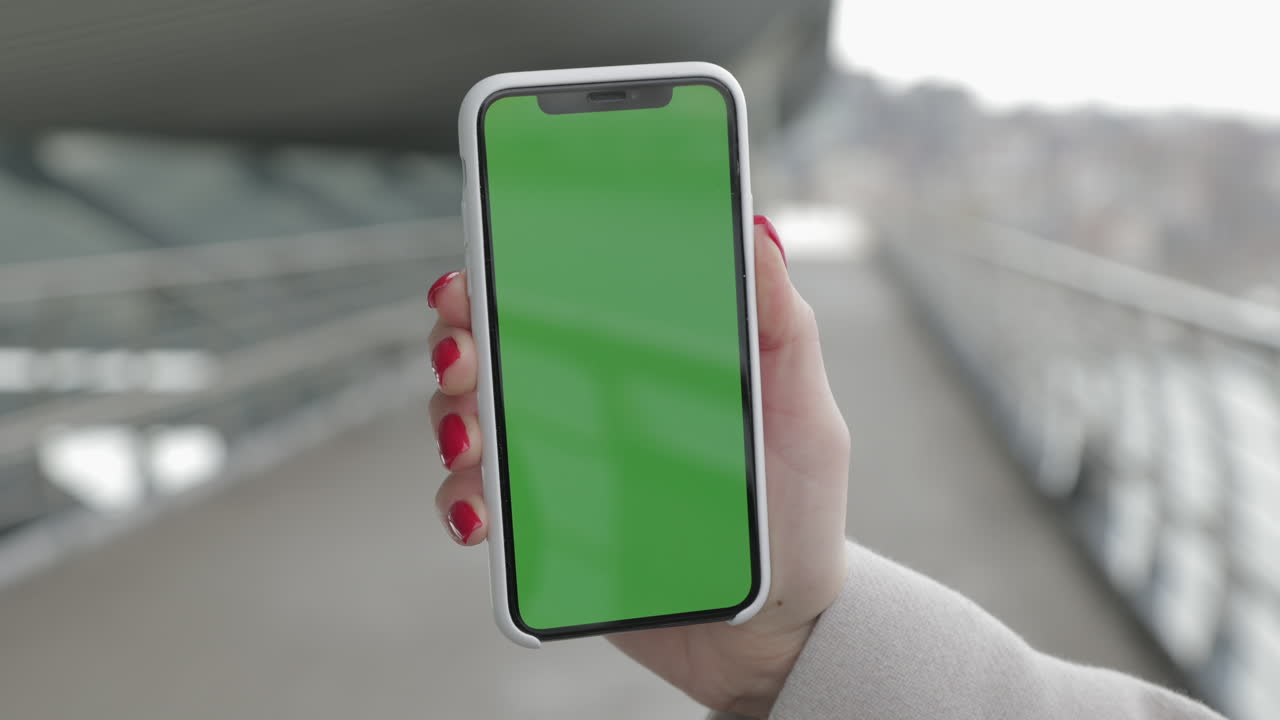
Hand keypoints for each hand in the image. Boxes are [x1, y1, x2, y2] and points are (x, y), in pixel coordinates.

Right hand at [428, 216, 849, 716]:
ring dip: (450, 418)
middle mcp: (588, 403)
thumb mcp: (806, 416)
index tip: (479, 271)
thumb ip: (783, 327)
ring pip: (472, 422)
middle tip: (461, 353)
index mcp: (642, 360)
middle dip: (459, 340)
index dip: (508, 274)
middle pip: (496, 351)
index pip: (563, 297)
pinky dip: (462, 501)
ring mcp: (563, 466)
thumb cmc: (797, 517)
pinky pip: (481, 506)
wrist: (777, 634)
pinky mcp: (546, 531)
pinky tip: (478, 513)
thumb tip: (757, 228)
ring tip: (472, 438)